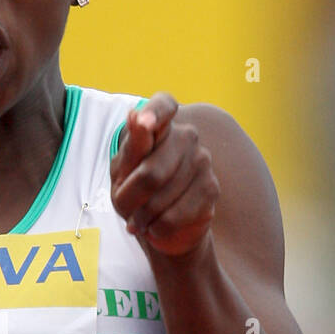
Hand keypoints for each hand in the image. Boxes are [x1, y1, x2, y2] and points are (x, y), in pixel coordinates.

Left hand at [110, 93, 219, 256]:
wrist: (160, 227)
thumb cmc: (135, 193)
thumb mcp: (123, 172)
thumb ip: (132, 146)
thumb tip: (135, 114)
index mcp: (159, 125)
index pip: (163, 105)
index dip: (154, 113)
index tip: (143, 122)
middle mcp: (185, 136)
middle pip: (150, 173)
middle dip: (129, 198)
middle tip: (125, 206)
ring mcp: (202, 160)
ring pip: (161, 197)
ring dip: (142, 217)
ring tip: (141, 219)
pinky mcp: (211, 188)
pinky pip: (176, 215)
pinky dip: (158, 228)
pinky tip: (156, 227)